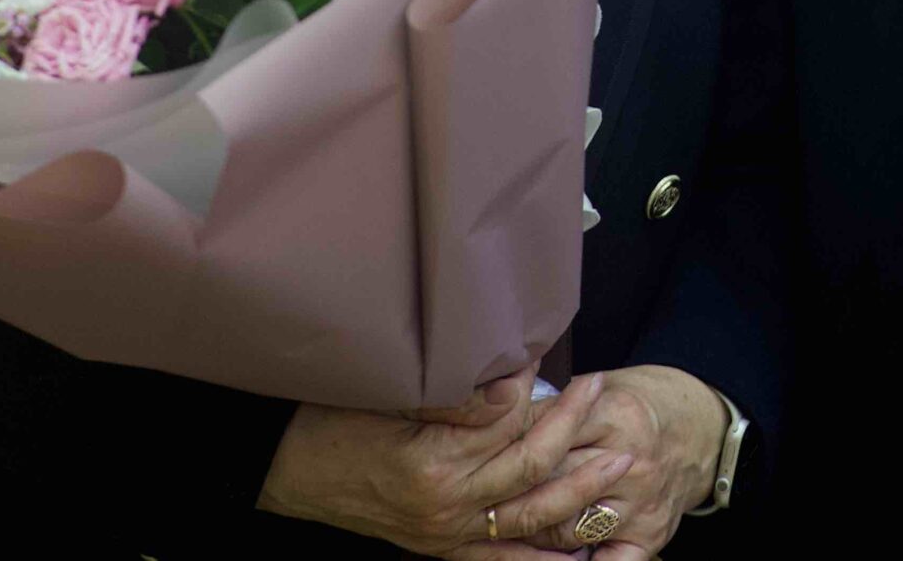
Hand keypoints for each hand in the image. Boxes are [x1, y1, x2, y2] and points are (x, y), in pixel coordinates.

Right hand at [255, 365, 635, 554]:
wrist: (283, 468)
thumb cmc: (330, 418)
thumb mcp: (388, 393)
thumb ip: (454, 393)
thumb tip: (515, 379)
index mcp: (432, 463)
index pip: (508, 424)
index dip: (538, 391)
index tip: (559, 360)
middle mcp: (445, 506)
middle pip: (529, 469)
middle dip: (574, 432)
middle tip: (605, 395)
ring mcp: (444, 533)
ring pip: (528, 517)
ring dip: (579, 492)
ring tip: (619, 462)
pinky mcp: (438, 547)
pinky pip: (501, 560)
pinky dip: (541, 559)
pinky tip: (579, 556)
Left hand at [502, 364, 727, 559]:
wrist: (698, 429)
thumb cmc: (637, 405)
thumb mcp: (600, 390)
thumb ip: (552, 404)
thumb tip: (494, 413)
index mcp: (615, 415)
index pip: (544, 438)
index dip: (504, 448)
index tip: (477, 455)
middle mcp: (630, 461)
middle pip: (549, 485)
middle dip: (508, 492)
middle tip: (480, 495)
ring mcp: (641, 503)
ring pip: (564, 529)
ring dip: (530, 530)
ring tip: (505, 523)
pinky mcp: (650, 534)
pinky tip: (555, 559)